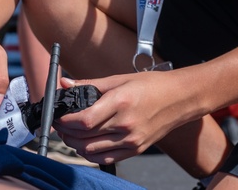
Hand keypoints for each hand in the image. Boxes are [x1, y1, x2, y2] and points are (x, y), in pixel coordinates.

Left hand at [52, 72, 190, 165]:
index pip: (85, 120)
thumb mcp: (119, 79)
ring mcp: (131, 140)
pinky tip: (85, 145)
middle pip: (85, 137)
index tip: (57, 116)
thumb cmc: (150, 85)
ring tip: (70, 134)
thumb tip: (64, 84)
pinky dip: (91, 155)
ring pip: (92, 151)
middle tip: (59, 124)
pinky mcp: (136, 149)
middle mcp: (126, 125)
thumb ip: (89, 84)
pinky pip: (106, 159)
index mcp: (120, 103)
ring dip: (75, 144)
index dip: (66, 121)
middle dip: (66, 133)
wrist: (179, 98)